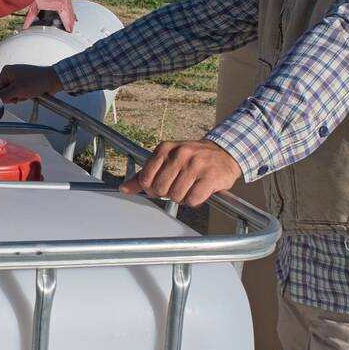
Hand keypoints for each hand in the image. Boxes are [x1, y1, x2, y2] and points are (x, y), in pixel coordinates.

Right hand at [0, 64, 62, 101]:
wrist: (52, 80)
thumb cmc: (38, 80)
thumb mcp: (18, 90)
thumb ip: (3, 96)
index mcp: (6, 71)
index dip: (1, 96)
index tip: (7, 99)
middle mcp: (10, 74)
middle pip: (3, 91)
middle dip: (12, 96)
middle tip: (20, 95)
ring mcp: (17, 78)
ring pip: (11, 94)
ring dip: (18, 97)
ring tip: (26, 93)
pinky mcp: (23, 83)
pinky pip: (17, 93)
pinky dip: (22, 96)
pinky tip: (29, 94)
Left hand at [120, 140, 240, 206]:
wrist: (224, 153)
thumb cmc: (192, 159)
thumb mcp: (166, 160)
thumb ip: (145, 175)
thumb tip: (124, 188)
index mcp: (165, 148)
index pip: (146, 178)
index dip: (151, 188)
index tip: (160, 186)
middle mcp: (180, 154)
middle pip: (160, 189)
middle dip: (168, 193)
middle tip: (178, 186)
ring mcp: (196, 164)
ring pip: (177, 195)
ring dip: (182, 197)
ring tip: (190, 187)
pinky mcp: (211, 177)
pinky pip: (193, 199)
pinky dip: (195, 200)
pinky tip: (199, 190)